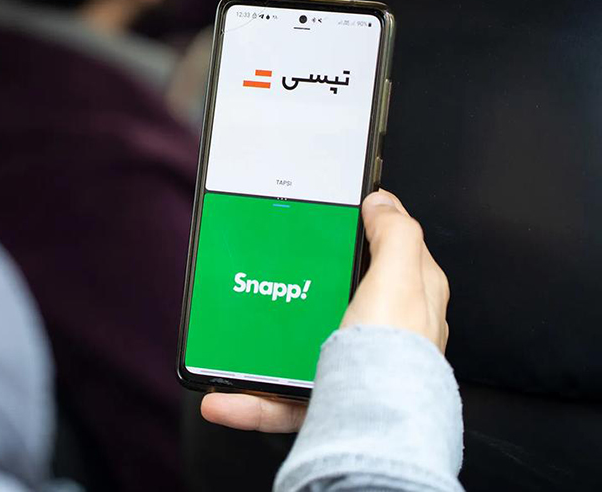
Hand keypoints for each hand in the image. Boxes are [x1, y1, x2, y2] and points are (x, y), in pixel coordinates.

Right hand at [200, 189, 449, 431]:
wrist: (376, 432)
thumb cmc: (395, 359)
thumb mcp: (400, 278)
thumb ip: (395, 234)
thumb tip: (383, 203)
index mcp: (412, 299)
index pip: (389, 251)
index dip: (360, 230)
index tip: (326, 218)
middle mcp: (385, 334)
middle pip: (337, 297)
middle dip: (303, 286)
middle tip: (276, 271)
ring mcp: (354, 366)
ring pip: (301, 345)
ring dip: (264, 341)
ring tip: (238, 331)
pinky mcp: (326, 401)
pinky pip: (278, 396)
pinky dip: (247, 398)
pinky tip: (223, 397)